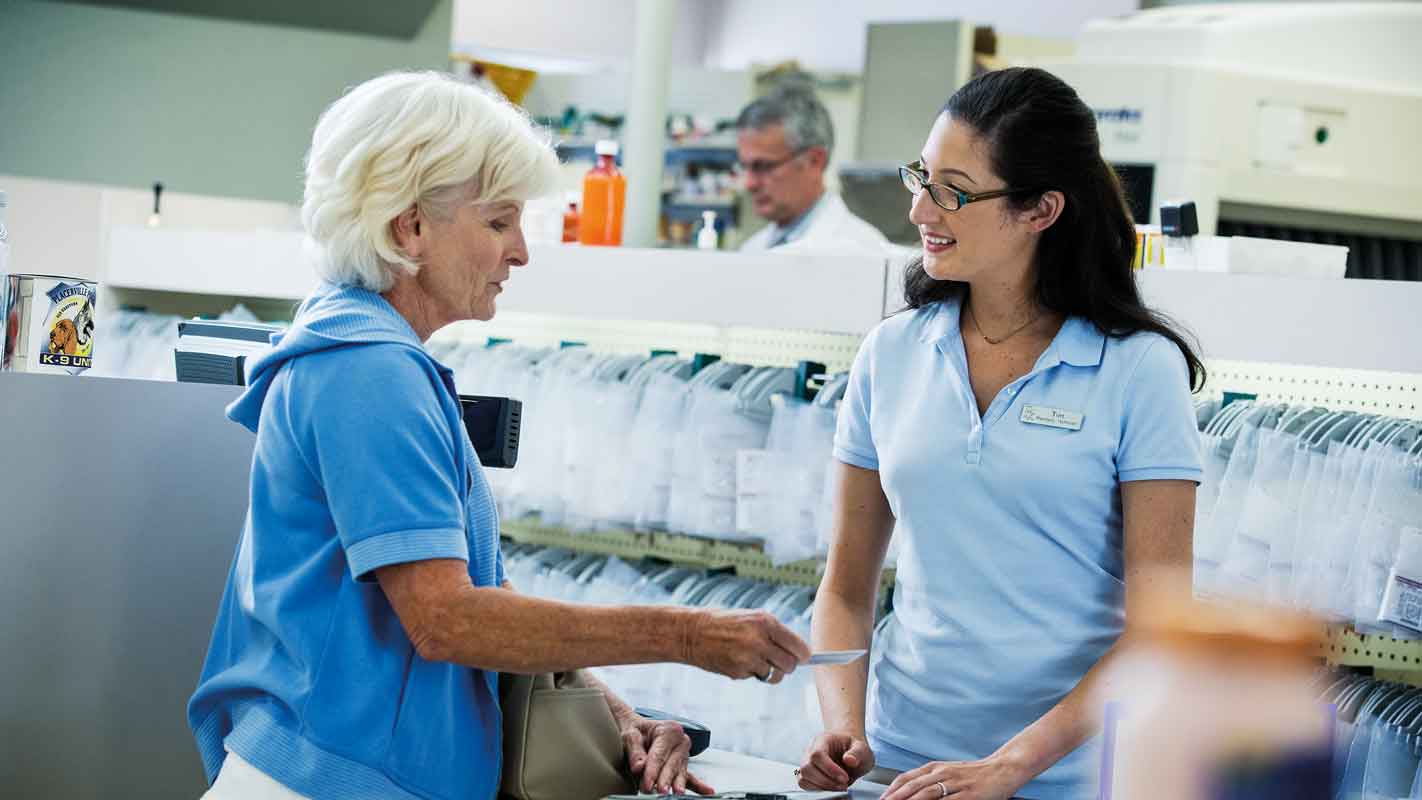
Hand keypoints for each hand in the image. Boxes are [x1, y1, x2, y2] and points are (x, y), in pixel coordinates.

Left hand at [619, 714, 715, 794]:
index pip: (659, 754)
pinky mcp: (683, 765)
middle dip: (665, 779)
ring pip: (679, 772)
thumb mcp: (630, 735)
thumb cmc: (636, 732)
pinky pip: (690, 777)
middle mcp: (680, 741)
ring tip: (676, 793)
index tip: (647, 784)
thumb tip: (639, 768)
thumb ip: (634, 752)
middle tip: (659, 791)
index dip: (652, 770)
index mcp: (669, 730)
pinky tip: (708, 792)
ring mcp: (683, 754)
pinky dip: (699, 786)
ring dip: (677, 783)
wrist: (640, 730)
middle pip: (671, 764)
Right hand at [680, 609, 810, 682]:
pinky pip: (755, 677)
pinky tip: (736, 660)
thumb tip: (799, 652)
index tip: (803, 658)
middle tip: (779, 663)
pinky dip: (750, 673)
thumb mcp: (751, 618)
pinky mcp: (738, 671)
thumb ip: (774, 632)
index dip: (803, 655)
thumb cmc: (723, 623)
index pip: (798, 646)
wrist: (691, 632)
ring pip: (773, 674)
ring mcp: (748, 657)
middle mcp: (759, 640)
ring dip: (767, 671)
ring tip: (754, 660)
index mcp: (766, 622)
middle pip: (790, 665)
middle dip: (787, 667)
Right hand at [797, 730, 874, 790]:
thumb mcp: (862, 748)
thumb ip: (857, 753)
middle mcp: (810, 750)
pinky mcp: (808, 774)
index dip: (829, 769)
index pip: (817, 754)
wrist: (848, 749)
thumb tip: (849, 760)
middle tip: (844, 784)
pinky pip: (805, 784)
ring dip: (821, 787)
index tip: (845, 778)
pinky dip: (818, 790)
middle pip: (807, 768)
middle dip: (826, 781)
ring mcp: (807, 762)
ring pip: (803, 778)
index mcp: (822, 740)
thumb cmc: (853, 748)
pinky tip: (832, 788)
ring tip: (839, 787)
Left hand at [881, 757, 1028, 799]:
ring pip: (926, 794)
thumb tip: (910, 792)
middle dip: (895, 798)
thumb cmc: (973, 773)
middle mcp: (942, 773)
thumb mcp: (948, 772)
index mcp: (935, 767)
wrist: (1002, 769)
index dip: (892, 789)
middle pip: (913, 786)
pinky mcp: (968, 795)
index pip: (907, 778)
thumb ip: (930, 780)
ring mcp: (955, 784)